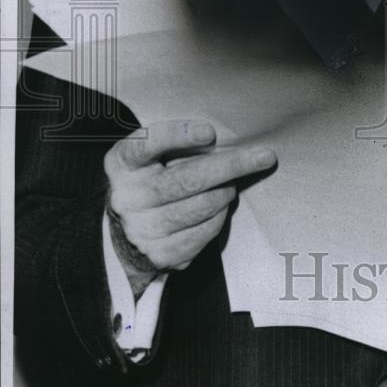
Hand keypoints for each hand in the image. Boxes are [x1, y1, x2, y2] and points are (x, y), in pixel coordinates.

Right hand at [104, 120, 276, 296]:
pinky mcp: (161, 254)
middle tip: (264, 156)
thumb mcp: (151, 155)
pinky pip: (204, 233)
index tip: (210, 132)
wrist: (126, 230)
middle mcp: (127, 197)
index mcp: (122, 163)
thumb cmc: (151, 178)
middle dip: (230, 166)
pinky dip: (219, 216)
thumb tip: (225, 141)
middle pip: (186, 180)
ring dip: (225, 192)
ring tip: (231, 184)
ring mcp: (142, 229)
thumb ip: (176, 144)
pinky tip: (220, 206)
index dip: (178, 136)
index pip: (146, 145)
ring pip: (200, 207)